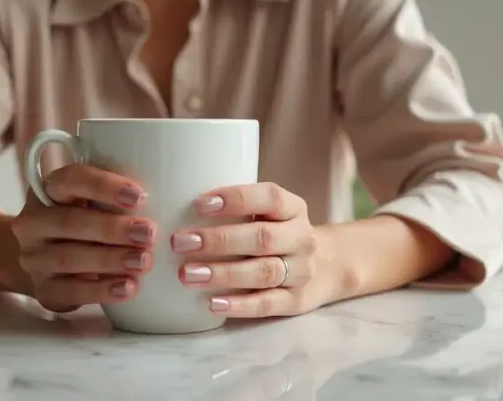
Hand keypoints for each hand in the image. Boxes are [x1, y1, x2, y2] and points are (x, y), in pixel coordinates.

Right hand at [11, 163, 156, 312]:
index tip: (140, 196)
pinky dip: (101, 291)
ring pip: (69, 258)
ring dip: (110, 260)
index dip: (103, 186)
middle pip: (70, 222)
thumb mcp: (94, 201)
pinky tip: (128, 288)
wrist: (50, 261)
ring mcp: (34, 258)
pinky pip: (70, 291)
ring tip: (144, 262)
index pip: (69, 179)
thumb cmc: (86, 221)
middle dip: (113, 228)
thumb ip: (119, 194)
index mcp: (48, 190)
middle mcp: (33, 222)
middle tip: (150, 234)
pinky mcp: (43, 290)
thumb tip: (175, 187)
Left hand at [170, 182, 331, 317]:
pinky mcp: (297, 301)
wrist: (326, 267)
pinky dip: (239, 305)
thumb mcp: (270, 213)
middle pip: (262, 238)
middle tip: (181, 242)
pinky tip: (212, 303)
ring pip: (263, 272)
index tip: (198, 204)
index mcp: (293, 208)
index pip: (269, 197)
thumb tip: (177, 206)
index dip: (235, 198)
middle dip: (218, 240)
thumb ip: (238, 209)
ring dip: (223, 273)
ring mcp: (302, 271)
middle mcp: (301, 238)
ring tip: (188, 274)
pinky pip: (267, 304)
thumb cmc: (278, 234)